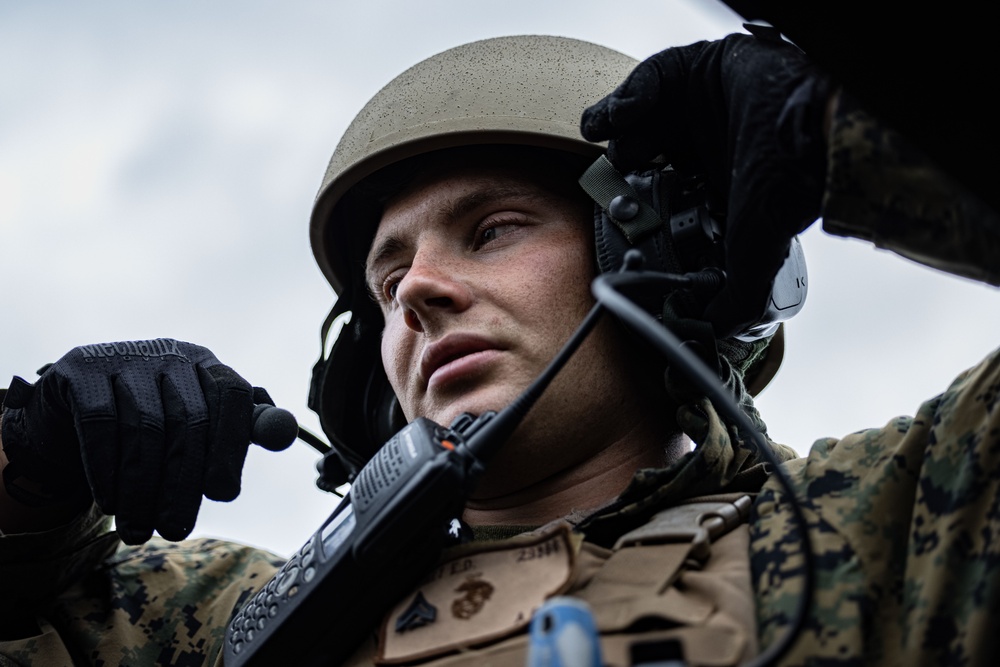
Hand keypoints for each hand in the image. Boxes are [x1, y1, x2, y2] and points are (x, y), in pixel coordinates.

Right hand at [1, 339, 287, 543]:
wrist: (75, 415)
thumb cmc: (157, 426)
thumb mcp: (205, 426)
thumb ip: (247, 428)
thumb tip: (285, 433)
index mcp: (207, 364)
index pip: (233, 395)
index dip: (232, 445)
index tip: (225, 495)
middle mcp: (170, 353)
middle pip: (188, 419)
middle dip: (183, 483)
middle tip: (177, 531)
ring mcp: (123, 357)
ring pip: (142, 427)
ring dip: (142, 488)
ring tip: (140, 532)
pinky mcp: (80, 370)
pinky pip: (99, 422)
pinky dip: (106, 468)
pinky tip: (110, 504)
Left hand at [581, 28, 831, 336]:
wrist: (809, 121)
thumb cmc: (790, 179)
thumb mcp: (756, 252)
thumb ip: (738, 298)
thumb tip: (713, 332)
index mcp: (711, 187)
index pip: (657, 196)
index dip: (629, 202)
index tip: (613, 210)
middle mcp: (703, 148)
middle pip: (640, 153)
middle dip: (616, 164)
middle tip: (608, 173)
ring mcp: (698, 109)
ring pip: (639, 117)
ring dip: (613, 128)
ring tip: (601, 134)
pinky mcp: (695, 70)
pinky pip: (648, 79)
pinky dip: (627, 96)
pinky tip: (620, 114)